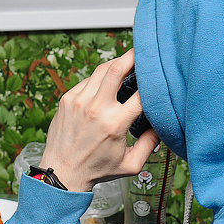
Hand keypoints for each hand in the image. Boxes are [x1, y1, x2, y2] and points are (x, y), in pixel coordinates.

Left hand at [39, 49, 159, 191]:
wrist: (62, 172)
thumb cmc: (97, 169)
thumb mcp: (131, 164)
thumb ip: (150, 144)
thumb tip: (162, 125)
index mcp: (114, 124)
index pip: (141, 94)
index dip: (153, 82)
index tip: (160, 76)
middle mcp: (96, 109)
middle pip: (117, 68)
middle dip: (132, 56)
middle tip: (143, 52)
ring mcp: (78, 101)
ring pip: (101, 69)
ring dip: (116, 63)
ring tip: (127, 63)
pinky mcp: (67, 99)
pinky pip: (88, 80)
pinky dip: (100, 77)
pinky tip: (107, 82)